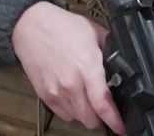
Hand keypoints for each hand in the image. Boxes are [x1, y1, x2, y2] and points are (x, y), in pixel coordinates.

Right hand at [12, 1, 124, 132]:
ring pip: (77, 118)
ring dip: (86, 114)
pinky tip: (75, 97)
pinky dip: (72, 111)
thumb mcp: (95, 33)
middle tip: (106, 108)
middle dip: (102, 117)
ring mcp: (56, 92)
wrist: (31, 26)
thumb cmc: (62, 27)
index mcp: (87, 68)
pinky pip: (63, 114)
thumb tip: (122, 62)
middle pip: (90, 119)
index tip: (121, 127)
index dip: (115, 120)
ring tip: (89, 99)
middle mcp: (71, 84)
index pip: (103, 104)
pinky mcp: (45, 95)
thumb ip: (110, 50)